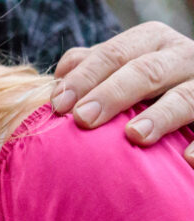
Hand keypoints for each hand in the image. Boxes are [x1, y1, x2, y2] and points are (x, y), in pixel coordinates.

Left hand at [51, 21, 193, 166]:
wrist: (188, 92)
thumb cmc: (141, 85)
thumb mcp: (120, 67)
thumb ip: (91, 68)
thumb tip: (60, 80)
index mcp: (149, 42)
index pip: (113, 54)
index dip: (85, 78)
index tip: (59, 105)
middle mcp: (179, 56)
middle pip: (146, 71)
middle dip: (113, 94)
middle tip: (84, 119)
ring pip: (185, 97)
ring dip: (161, 116)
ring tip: (135, 135)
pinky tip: (186, 159)